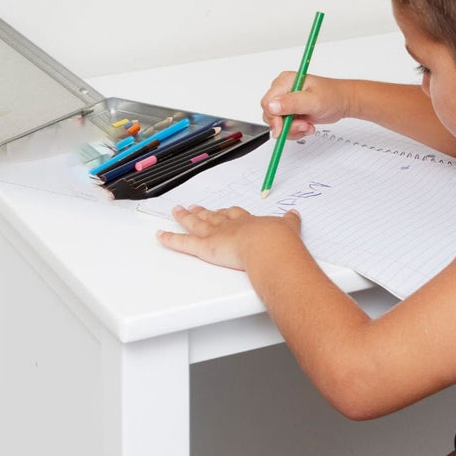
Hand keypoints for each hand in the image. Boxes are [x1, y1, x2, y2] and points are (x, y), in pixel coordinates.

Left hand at [157, 204, 301, 270]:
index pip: (234, 215)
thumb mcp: (289, 228)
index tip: (224, 210)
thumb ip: (290, 222)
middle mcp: (229, 226)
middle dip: (203, 212)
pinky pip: (184, 243)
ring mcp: (215, 235)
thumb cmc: (279, 241)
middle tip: (195, 208)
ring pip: (196, 224)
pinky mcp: (205, 247)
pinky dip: (170, 239)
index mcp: (248, 222)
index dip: (227, 213)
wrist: (270, 247)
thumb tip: (294, 214)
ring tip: (177, 211)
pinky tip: (160, 235)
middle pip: (212, 216)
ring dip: (185, 218)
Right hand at [259, 72, 355, 138]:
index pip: (267, 103)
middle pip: (270, 114)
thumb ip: (292, 103)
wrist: (342, 102)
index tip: (284, 128)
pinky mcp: (290, 111)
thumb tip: (272, 106)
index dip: (274, 119)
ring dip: (292, 129)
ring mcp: (286, 101)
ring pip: (277, 123)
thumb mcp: (313, 100)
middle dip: (286, 125)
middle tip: (304, 125)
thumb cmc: (332, 96)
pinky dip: (295, 130)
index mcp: (285, 81)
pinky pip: (284, 126)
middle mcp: (282, 90)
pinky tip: (307, 126)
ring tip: (308, 126)